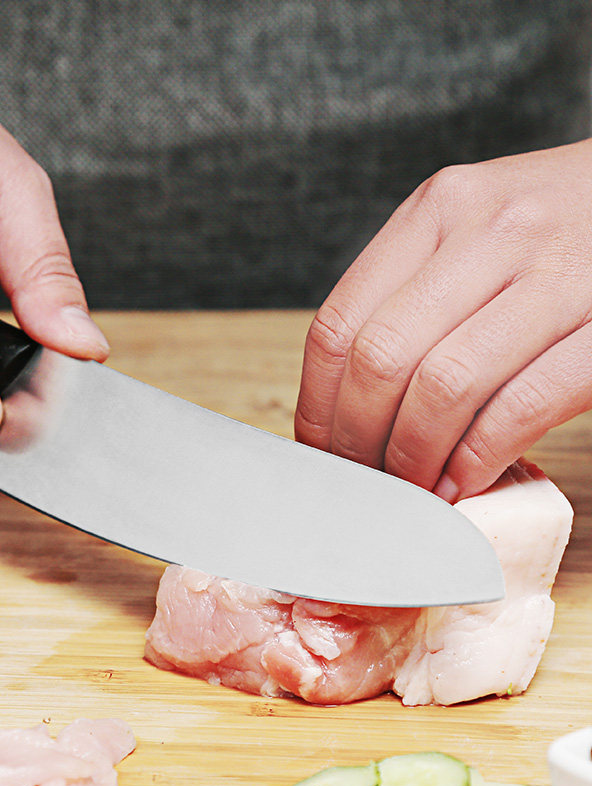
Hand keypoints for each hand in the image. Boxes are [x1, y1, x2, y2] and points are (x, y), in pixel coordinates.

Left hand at [295, 139, 591, 501]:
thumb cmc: (556, 228)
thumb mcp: (471, 231)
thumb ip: (411, 295)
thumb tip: (348, 404)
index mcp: (437, 209)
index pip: (340, 323)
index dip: (318, 404)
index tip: (321, 445)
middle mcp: (490, 231)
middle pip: (381, 359)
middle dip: (359, 438)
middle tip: (365, 476)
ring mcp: (557, 274)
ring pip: (444, 386)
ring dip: (415, 456)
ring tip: (413, 486)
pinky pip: (521, 407)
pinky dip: (479, 458)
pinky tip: (464, 478)